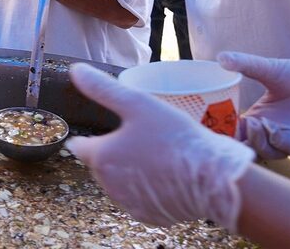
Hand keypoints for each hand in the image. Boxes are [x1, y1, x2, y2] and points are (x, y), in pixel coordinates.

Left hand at [66, 64, 254, 231]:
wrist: (213, 178)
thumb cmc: (175, 138)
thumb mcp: (138, 104)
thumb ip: (104, 89)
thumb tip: (76, 71)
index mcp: (101, 158)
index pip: (80, 146)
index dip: (89, 137)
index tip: (101, 132)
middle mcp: (109, 185)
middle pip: (102, 164)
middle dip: (115, 152)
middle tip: (141, 138)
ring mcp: (129, 204)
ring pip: (121, 182)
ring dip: (131, 171)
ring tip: (157, 155)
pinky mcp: (150, 217)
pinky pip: (141, 198)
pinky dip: (148, 188)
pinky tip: (166, 175)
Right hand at [219, 52, 289, 158]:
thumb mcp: (272, 70)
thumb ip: (246, 65)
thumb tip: (220, 58)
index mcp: (260, 117)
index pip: (235, 128)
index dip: (222, 127)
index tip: (209, 121)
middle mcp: (271, 132)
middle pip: (246, 143)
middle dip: (235, 138)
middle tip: (229, 126)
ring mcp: (289, 141)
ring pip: (264, 150)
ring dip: (256, 139)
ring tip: (254, 123)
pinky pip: (287, 149)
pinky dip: (277, 141)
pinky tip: (272, 128)